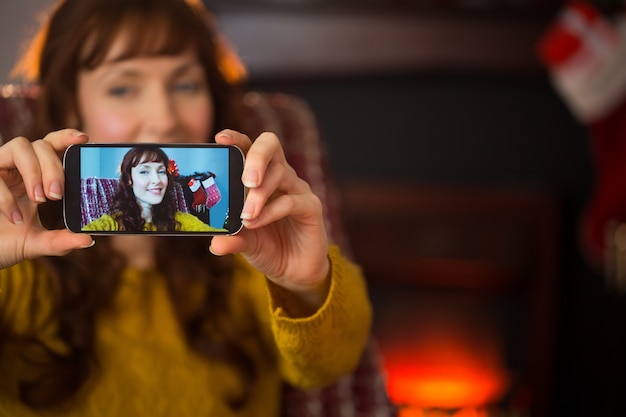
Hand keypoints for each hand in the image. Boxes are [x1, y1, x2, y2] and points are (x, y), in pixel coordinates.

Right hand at [0, 130, 93, 268]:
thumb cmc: (5, 242)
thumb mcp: (36, 242)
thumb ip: (60, 241)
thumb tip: (88, 241)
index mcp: (38, 176)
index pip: (54, 147)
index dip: (67, 137)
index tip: (83, 139)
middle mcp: (19, 168)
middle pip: (41, 145)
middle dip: (53, 167)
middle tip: (56, 194)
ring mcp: (0, 170)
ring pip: (20, 146)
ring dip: (34, 171)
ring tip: (38, 199)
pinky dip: (7, 196)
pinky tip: (15, 217)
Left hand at [210, 130, 329, 313]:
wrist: (294, 271)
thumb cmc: (268, 246)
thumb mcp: (244, 242)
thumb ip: (231, 238)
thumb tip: (215, 243)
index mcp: (261, 175)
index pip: (250, 147)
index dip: (236, 139)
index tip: (220, 138)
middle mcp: (280, 176)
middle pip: (270, 145)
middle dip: (255, 157)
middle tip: (245, 180)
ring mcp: (297, 189)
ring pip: (280, 173)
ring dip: (259, 194)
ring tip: (246, 216)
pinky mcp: (311, 207)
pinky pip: (291, 201)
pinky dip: (271, 211)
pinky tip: (256, 223)